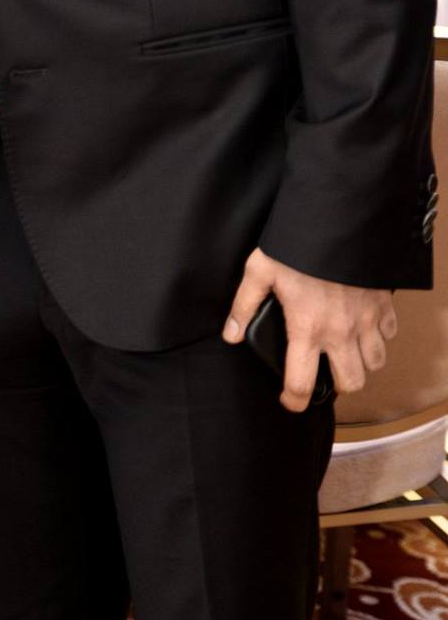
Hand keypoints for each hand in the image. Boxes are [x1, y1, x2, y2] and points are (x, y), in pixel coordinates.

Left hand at [223, 248, 395, 411]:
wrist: (338, 219)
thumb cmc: (296, 245)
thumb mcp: (260, 270)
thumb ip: (244, 305)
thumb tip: (229, 335)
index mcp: (307, 328)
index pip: (301, 383)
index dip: (293, 401)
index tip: (288, 400)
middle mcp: (340, 332)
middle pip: (350, 383)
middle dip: (337, 385)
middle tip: (322, 373)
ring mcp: (366, 320)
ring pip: (374, 364)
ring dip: (361, 364)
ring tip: (345, 353)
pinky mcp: (383, 305)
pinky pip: (390, 335)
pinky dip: (379, 337)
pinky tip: (364, 327)